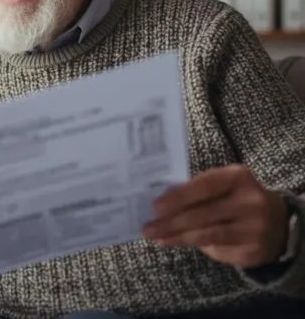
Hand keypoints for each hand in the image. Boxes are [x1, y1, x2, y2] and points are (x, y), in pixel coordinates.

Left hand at [143, 164, 288, 267]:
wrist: (278, 224)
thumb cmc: (237, 199)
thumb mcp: (224, 186)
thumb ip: (197, 190)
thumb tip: (159, 203)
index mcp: (238, 177)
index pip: (204, 186)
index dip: (178, 197)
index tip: (155, 207)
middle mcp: (250, 201)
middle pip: (203, 213)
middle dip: (171, 222)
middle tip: (148, 228)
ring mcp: (255, 227)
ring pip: (207, 234)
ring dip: (178, 237)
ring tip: (157, 238)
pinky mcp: (254, 250)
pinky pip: (217, 249)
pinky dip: (193, 246)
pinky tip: (176, 243)